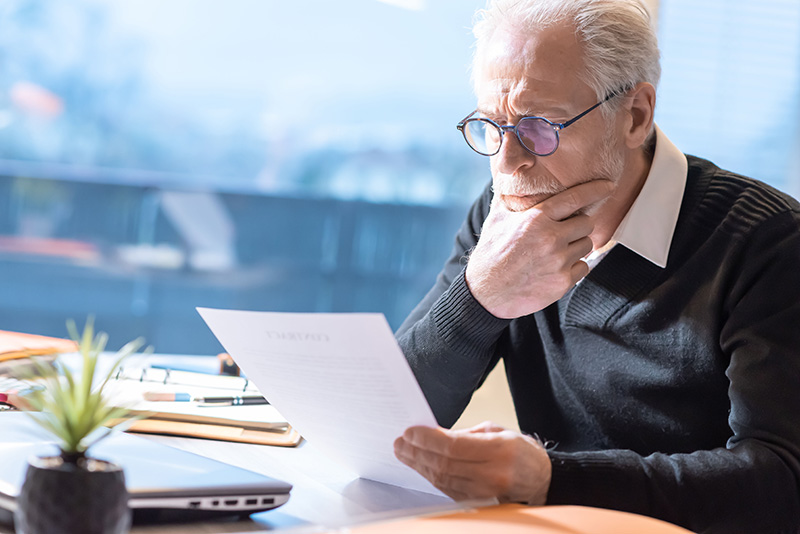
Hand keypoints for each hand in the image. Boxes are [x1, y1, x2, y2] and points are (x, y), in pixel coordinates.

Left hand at [393, 421, 551, 504]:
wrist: (542, 479)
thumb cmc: (519, 450)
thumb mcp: (496, 431)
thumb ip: (465, 435)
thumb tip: (433, 436)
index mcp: (499, 450)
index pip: (453, 446)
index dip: (427, 439)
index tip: (409, 432)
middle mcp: (493, 474)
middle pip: (444, 464)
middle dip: (417, 453)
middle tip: (399, 443)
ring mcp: (486, 492)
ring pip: (443, 479)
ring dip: (419, 466)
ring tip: (404, 453)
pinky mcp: (479, 503)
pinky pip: (448, 489)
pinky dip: (431, 477)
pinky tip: (420, 466)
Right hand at [465, 179, 613, 318]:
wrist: (487, 291)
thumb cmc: (492, 253)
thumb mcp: (496, 218)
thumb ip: (509, 195)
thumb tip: (509, 171)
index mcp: (537, 219)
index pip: (575, 198)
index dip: (595, 189)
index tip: (608, 185)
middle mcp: (551, 238)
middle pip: (586, 223)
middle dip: (578, 225)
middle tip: (563, 231)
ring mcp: (559, 261)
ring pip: (586, 245)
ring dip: (576, 246)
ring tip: (556, 251)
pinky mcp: (563, 282)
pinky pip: (583, 267)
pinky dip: (574, 266)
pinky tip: (555, 267)